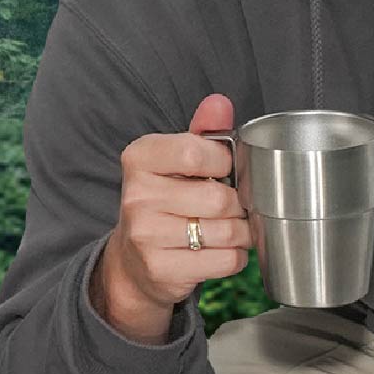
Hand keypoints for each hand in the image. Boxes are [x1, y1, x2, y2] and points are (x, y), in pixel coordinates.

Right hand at [90, 93, 253, 344]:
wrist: (132, 262)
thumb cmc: (163, 203)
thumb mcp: (177, 162)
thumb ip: (202, 132)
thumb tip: (219, 103)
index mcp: (140, 159)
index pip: (196, 152)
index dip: (224, 162)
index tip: (223, 169)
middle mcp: (137, 196)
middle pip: (218, 197)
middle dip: (237, 204)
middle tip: (230, 206)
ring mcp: (146, 236)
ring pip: (226, 232)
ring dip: (240, 232)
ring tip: (229, 229)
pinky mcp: (161, 269)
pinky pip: (225, 260)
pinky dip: (235, 257)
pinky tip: (221, 250)